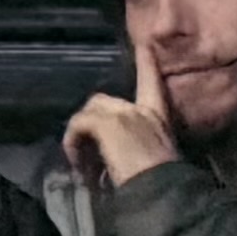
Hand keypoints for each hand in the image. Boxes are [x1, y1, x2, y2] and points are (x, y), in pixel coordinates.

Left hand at [64, 73, 178, 186]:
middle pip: (102, 101)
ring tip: (81, 162)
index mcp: (159, 118)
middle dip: (90, 120)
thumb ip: (141, 151)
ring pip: (89, 112)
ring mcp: (122, 114)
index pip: (152, 83)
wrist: (163, 190)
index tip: (144, 45)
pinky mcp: (106, 124)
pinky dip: (72, 143)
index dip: (147, 63)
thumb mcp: (158, 160)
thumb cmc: (164, 182)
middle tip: (85, 150)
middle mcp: (140, 110)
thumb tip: (116, 165)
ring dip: (79, 135)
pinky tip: (76, 163)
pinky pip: (79, 124)